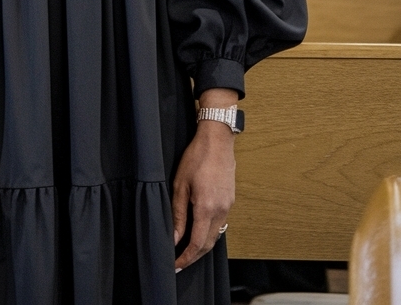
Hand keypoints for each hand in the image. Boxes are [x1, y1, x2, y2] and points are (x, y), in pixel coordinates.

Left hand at [172, 90, 235, 272]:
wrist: (217, 140)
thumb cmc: (196, 157)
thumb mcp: (180, 185)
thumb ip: (178, 214)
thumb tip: (175, 237)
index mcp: (206, 208)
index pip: (197, 244)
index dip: (186, 258)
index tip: (176, 265)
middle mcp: (220, 211)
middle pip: (208, 244)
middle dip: (194, 256)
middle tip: (180, 262)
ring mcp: (228, 206)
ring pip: (215, 235)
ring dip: (202, 245)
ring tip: (187, 249)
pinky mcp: (230, 201)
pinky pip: (220, 224)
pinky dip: (209, 232)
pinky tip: (199, 230)